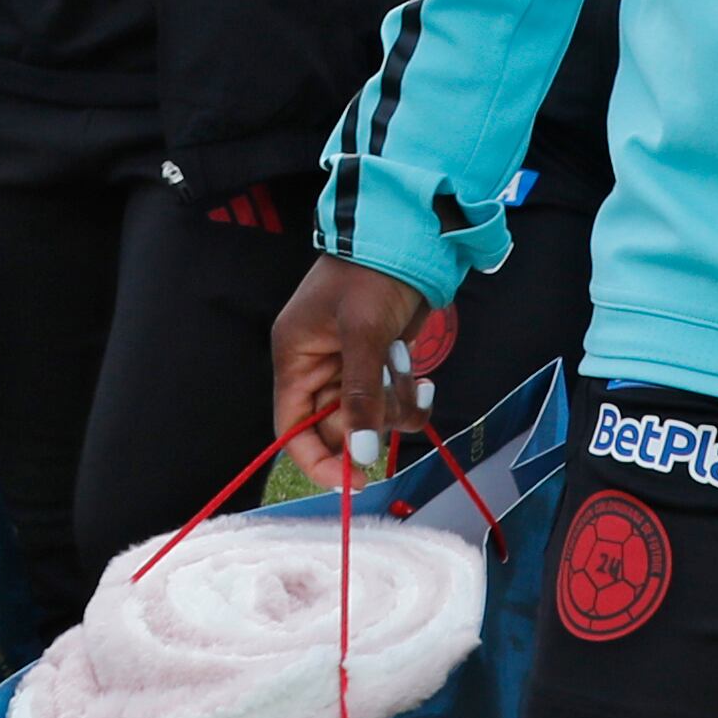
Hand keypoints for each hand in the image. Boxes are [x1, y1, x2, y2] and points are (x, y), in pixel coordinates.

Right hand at [271, 256, 433, 490]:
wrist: (407, 237)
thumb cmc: (370, 275)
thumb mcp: (362, 333)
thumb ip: (360, 396)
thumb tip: (360, 454)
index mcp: (296, 358)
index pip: (292, 428)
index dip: (318, 459)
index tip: (353, 479)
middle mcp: (319, 368)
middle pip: (337, 427)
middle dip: (371, 421)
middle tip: (394, 399)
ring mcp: (351, 367)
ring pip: (371, 418)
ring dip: (396, 406)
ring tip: (410, 371)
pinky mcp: (381, 364)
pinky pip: (392, 402)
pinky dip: (410, 399)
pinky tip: (425, 381)